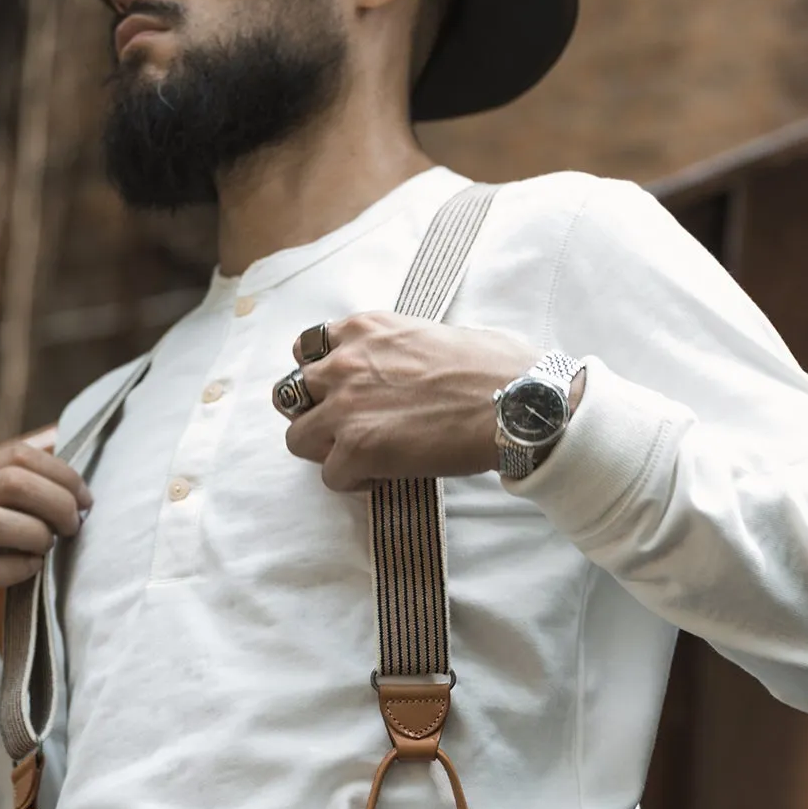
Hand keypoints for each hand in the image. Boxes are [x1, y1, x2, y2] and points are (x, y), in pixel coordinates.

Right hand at [0, 441, 92, 664]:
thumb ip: (22, 498)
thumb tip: (78, 494)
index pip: (18, 455)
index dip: (61, 474)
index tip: (85, 501)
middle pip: (10, 482)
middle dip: (55, 502)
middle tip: (72, 527)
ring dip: (34, 533)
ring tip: (47, 547)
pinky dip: (17, 568)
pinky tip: (30, 569)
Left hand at [279, 311, 537, 491]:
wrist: (518, 403)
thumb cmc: (496, 366)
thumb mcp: (433, 332)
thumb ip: (398, 346)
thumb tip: (404, 366)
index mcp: (364, 328)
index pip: (307, 348)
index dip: (320, 374)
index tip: (340, 390)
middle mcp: (344, 362)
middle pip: (289, 394)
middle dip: (313, 412)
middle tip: (344, 428)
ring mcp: (345, 407)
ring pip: (297, 437)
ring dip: (325, 450)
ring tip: (360, 456)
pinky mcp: (356, 448)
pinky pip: (330, 476)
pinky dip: (352, 480)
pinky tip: (382, 476)